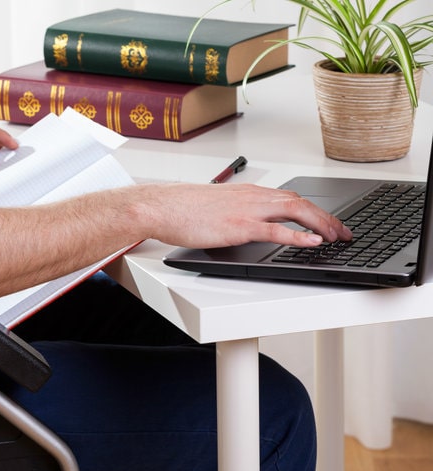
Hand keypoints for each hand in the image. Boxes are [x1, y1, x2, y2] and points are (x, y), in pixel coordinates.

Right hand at [140, 182, 352, 247]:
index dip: (314, 210)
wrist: (162, 207)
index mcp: (248, 193)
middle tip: (343, 233)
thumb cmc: (181, 209)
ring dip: (322, 224)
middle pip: (301, 202)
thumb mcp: (215, 208)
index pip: (290, 197)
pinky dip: (299, 235)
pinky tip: (314, 242)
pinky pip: (277, 230)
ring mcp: (248, 211)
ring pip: (296, 211)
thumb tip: (243, 226)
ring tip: (337, 237)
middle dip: (327, 218)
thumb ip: (235, 213)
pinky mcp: (239, 226)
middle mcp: (253, 198)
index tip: (328, 222)